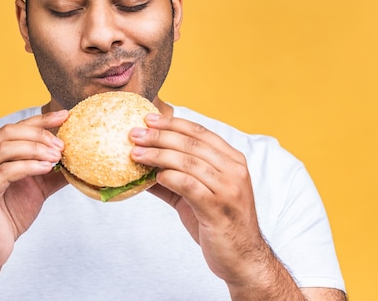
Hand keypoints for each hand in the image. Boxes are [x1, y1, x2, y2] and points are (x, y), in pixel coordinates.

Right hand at [0, 110, 68, 273]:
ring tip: (57, 156)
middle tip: (62, 144)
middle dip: (39, 134)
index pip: (15, 128)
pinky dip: (28, 166)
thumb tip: (79, 160)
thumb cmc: (8, 217)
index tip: (64, 115)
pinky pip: (5, 172)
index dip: (40, 120)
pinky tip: (46, 168)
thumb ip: (52, 172)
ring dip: (35, 149)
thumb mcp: (37, 189)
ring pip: (5, 149)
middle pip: (8, 133)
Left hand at [129, 113, 268, 286]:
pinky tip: (155, 177)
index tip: (148, 119)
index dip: (172, 123)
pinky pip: (190, 186)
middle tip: (134, 134)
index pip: (200, 132)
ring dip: (158, 155)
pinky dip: (170, 178)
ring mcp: (228, 189)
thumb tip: (141, 165)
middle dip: (159, 136)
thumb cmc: (219, 224)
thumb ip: (174, 177)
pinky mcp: (218, 209)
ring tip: (135, 154)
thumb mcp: (197, 195)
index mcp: (232, 161)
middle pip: (191, 144)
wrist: (243, 259)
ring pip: (188, 162)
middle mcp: (234, 171)